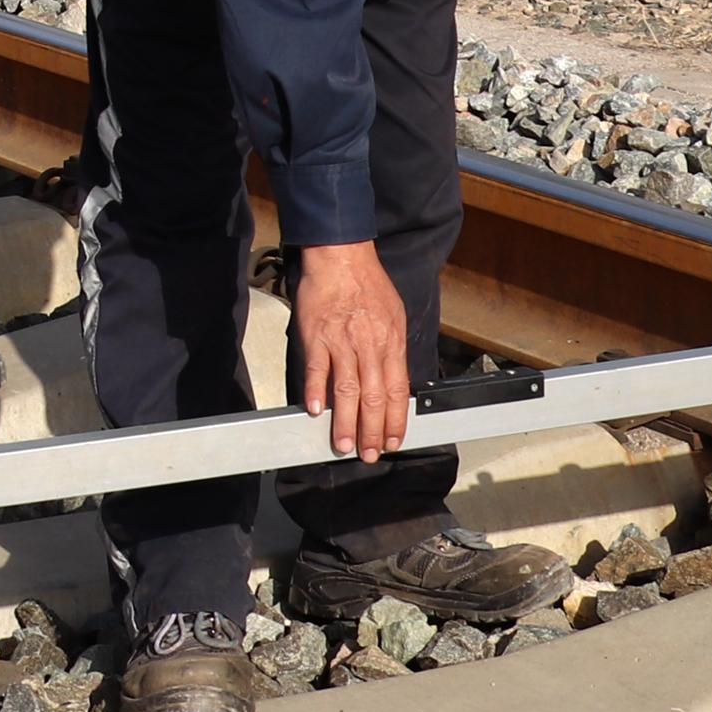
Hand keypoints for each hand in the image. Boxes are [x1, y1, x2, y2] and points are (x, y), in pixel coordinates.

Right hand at [291, 240, 412, 461]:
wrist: (342, 256)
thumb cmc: (368, 285)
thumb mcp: (395, 316)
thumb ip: (395, 352)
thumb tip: (396, 383)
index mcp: (391, 344)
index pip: (397, 392)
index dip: (395, 421)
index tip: (391, 442)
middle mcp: (370, 347)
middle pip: (373, 397)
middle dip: (372, 431)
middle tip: (367, 455)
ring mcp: (342, 341)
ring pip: (347, 389)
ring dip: (345, 422)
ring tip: (343, 445)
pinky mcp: (317, 335)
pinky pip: (317, 368)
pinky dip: (316, 390)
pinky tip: (314, 411)